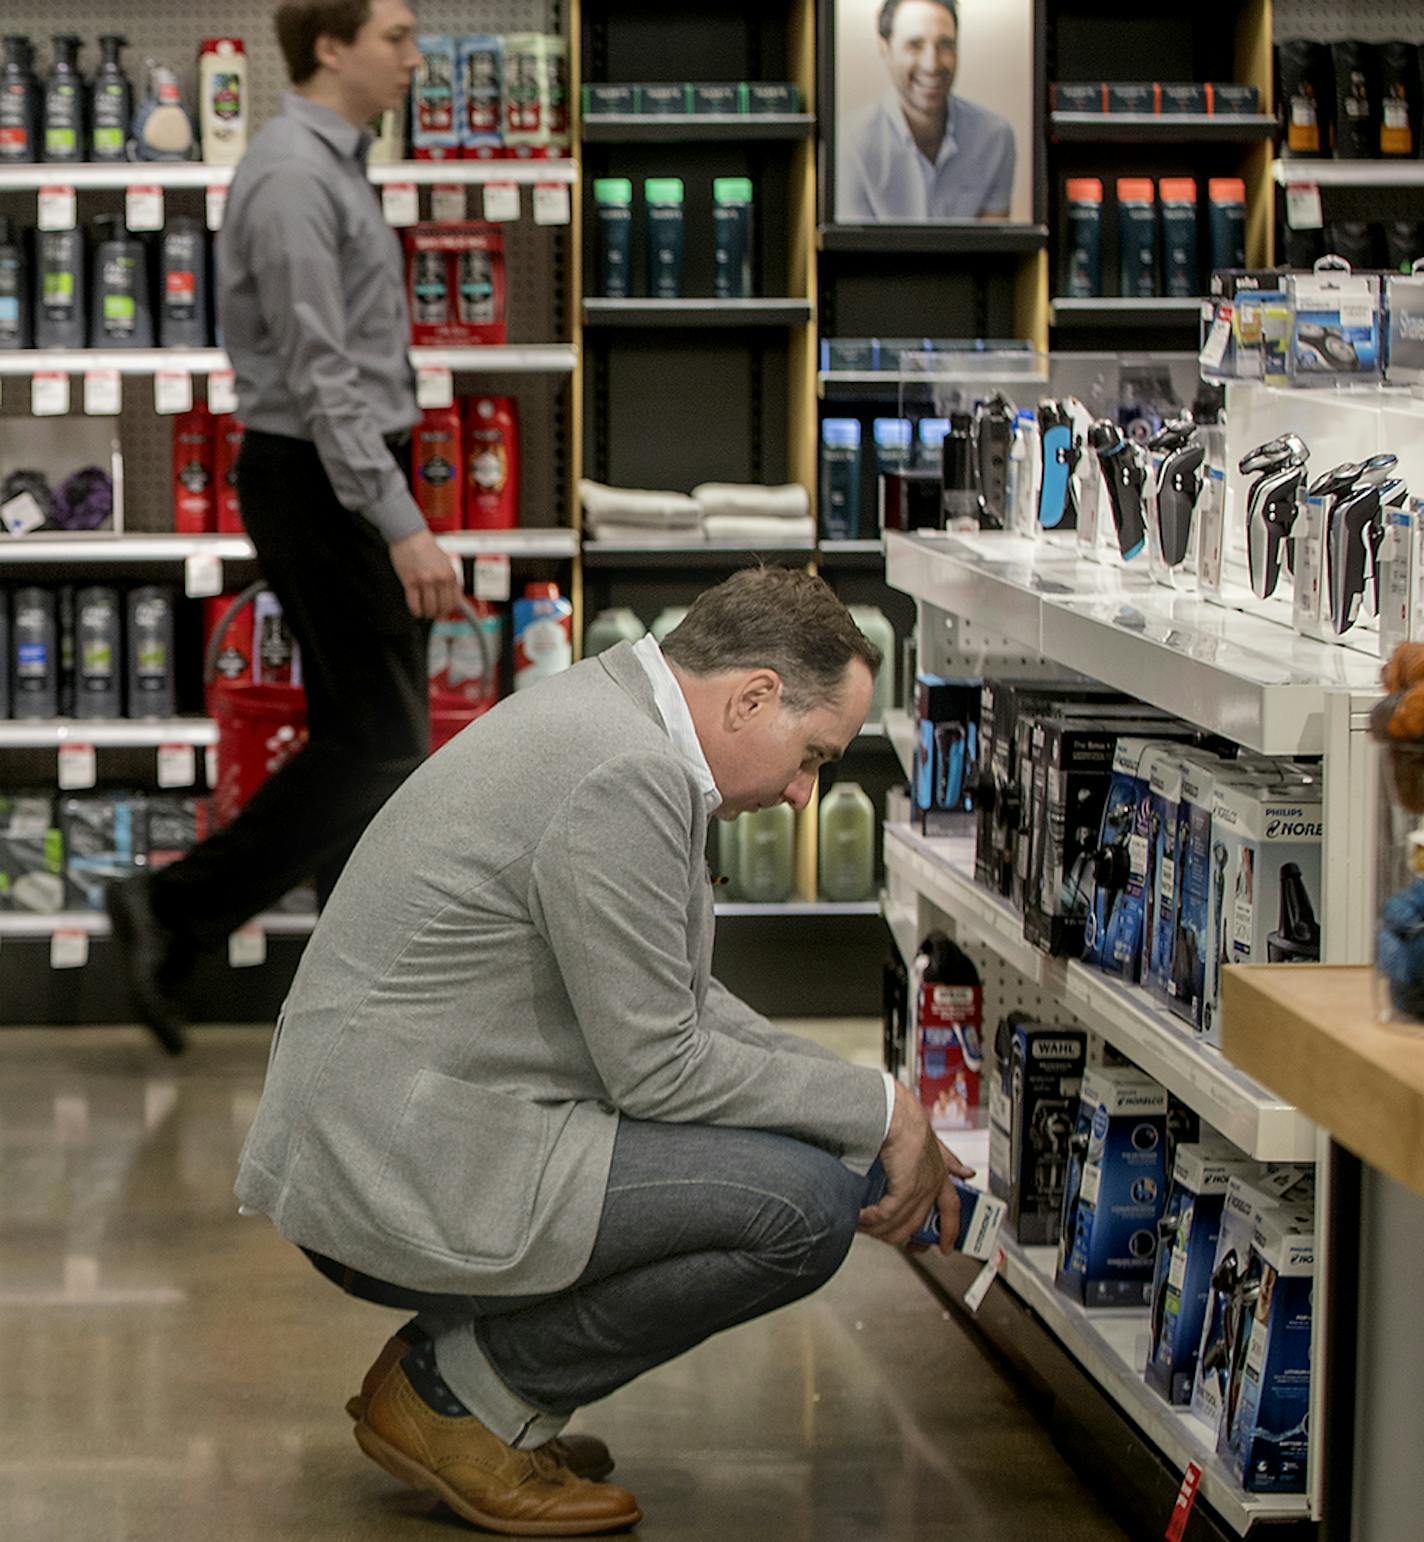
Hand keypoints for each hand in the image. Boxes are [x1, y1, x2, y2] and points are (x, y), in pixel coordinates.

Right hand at [389, 527, 459, 619]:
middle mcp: (439, 578)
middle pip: (442, 608)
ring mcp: (425, 581)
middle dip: (437, 614)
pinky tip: (415, 609)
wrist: (409, 534)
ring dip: (426, 613)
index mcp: (450, 574)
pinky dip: (415, 611)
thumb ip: (449, 581)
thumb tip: (454, 601)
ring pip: (428, 609)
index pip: (454, 601)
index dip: (449, 610)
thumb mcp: (444, 563)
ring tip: (423, 610)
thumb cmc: (425, 547)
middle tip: (432, 613)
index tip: (444, 612)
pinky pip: (414, 605)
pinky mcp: (410, 582)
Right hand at [859, 1082, 975, 1254]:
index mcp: (942, 1175)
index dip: (951, 1230)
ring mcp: (920, 1187)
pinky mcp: (905, 1187)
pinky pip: (888, 1213)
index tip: (946, 1247)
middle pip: (919, 1222)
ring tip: (863, 1226)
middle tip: (885, 1239)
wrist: (896, 1110)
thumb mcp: (934, 1143)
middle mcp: (933, 1184)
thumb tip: (967, 1173)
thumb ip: (948, 1160)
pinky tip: (861, 1217)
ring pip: (901, 1222)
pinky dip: (873, 1219)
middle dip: (900, 1235)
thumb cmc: (909, 1120)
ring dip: (879, 1228)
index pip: (952, 1209)